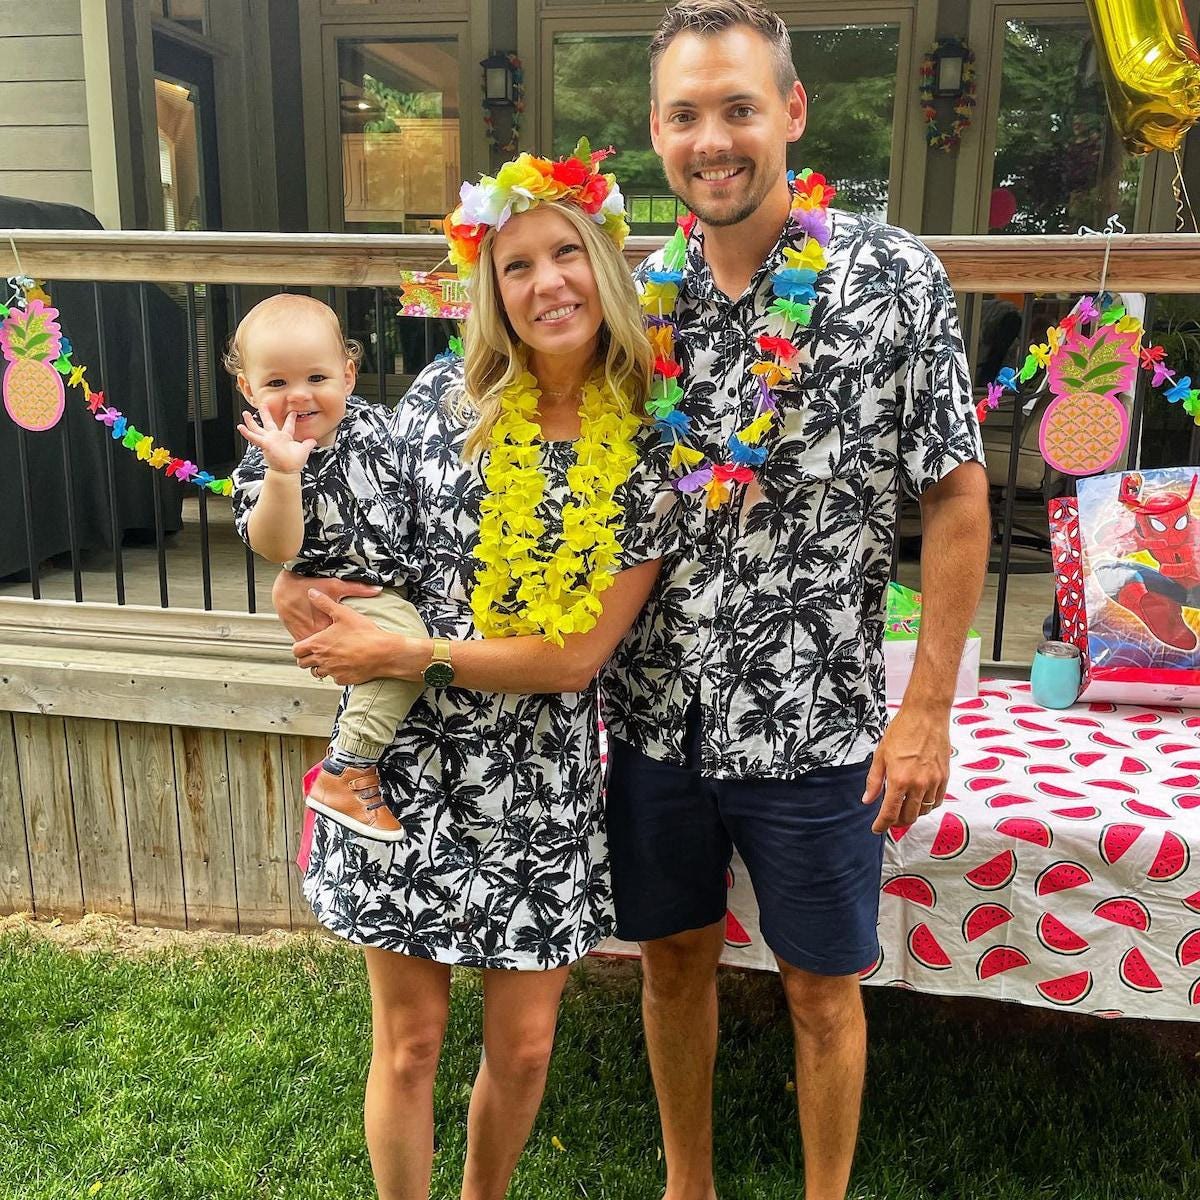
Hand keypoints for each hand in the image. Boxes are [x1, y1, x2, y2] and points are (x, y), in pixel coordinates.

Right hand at [237, 407, 316, 474]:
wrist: (288, 471)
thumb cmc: (294, 462)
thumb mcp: (304, 450)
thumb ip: (308, 444)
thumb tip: (314, 440)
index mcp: (285, 437)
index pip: (288, 426)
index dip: (290, 419)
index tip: (293, 412)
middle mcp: (275, 437)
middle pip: (269, 422)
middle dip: (266, 413)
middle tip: (263, 404)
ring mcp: (268, 440)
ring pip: (257, 428)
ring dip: (251, 421)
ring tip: (245, 413)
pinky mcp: (264, 444)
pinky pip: (254, 437)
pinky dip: (246, 433)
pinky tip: (240, 427)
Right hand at [272, 569, 381, 640]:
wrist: (283, 587)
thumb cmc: (308, 584)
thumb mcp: (335, 585)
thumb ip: (357, 589)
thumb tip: (376, 589)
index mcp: (326, 623)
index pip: (343, 642)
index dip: (354, 645)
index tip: (363, 646)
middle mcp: (314, 632)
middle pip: (330, 649)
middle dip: (341, 651)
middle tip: (354, 651)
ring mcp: (304, 635)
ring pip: (318, 650)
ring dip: (327, 651)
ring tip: (340, 651)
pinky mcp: (297, 635)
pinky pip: (309, 647)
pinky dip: (317, 646)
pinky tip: (325, 645)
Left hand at [292, 590, 396, 684]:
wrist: (383, 652)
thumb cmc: (364, 634)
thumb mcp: (343, 613)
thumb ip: (325, 603)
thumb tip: (312, 593)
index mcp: (318, 644)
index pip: (296, 650)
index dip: (299, 647)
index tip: (306, 644)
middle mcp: (322, 660)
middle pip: (303, 664)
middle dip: (307, 658)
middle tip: (317, 651)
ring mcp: (333, 671)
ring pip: (317, 673)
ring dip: (320, 667)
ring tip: (330, 658)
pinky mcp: (344, 679)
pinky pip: (334, 679)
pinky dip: (337, 673)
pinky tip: (345, 664)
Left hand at [860, 704, 950, 833]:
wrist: (926, 716)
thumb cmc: (901, 731)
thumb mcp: (880, 756)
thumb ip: (874, 781)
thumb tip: (867, 800)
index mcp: (899, 780)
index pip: (890, 813)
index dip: (882, 825)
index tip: (877, 829)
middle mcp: (918, 784)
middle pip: (908, 817)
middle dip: (896, 822)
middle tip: (889, 818)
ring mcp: (933, 782)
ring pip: (923, 811)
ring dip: (911, 814)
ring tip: (902, 808)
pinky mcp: (944, 777)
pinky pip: (937, 801)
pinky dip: (927, 806)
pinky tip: (918, 801)